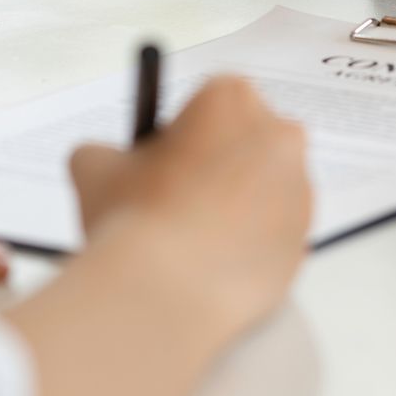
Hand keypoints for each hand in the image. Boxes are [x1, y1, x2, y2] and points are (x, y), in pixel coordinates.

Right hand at [0, 78, 310, 395]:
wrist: (158, 299)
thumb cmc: (123, 224)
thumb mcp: (90, 171)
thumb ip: (103, 156)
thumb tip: (102, 161)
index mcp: (229, 102)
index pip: (215, 96)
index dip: (183, 131)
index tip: (166, 157)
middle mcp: (278, 139)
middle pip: (251, 142)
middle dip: (217, 168)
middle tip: (174, 204)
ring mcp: (299, 195)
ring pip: (267, 192)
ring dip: (236, 211)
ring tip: (188, 248)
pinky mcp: (305, 247)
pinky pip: (277, 240)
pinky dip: (250, 254)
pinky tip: (210, 276)